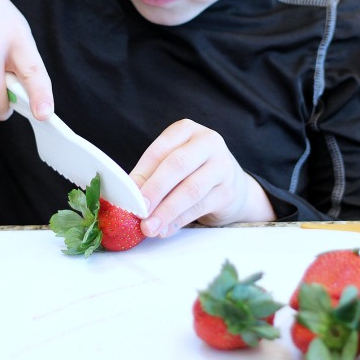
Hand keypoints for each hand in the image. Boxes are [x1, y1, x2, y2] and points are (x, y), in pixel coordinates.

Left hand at [130, 119, 274, 237]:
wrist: (232, 184)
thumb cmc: (193, 170)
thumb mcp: (172, 163)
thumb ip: (151, 174)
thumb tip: (128, 194)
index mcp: (186, 129)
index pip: (159, 150)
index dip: (142, 173)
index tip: (127, 195)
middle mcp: (207, 142)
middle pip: (177, 165)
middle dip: (155, 190)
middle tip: (139, 211)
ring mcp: (222, 165)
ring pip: (191, 189)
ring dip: (167, 211)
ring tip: (150, 227)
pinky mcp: (228, 191)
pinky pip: (200, 206)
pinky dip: (180, 220)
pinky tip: (166, 229)